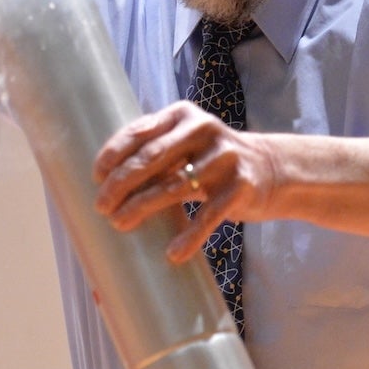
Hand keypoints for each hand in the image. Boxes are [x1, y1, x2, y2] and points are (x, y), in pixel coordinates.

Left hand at [92, 101, 276, 263]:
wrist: (272, 169)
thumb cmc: (212, 161)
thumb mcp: (185, 144)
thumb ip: (154, 151)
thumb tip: (106, 181)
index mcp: (182, 115)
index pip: (139, 132)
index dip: (113, 155)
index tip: (95, 178)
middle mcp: (202, 129)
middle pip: (151, 157)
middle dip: (121, 184)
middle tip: (101, 207)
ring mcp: (224, 157)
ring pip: (174, 186)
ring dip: (142, 208)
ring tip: (120, 224)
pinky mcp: (241, 185)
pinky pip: (208, 214)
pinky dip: (189, 236)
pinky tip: (172, 253)